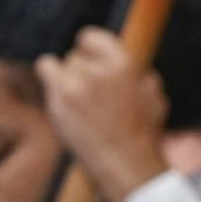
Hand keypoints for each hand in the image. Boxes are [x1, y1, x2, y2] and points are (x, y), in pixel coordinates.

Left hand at [35, 27, 168, 201]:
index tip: (89, 61)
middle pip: (75, 56)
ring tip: (77, 100)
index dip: (89, 49)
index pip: (92, 37)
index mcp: (125, 63)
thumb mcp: (155, 102)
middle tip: (88, 96)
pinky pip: (46, 66)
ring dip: (65, 79)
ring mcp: (79, 80)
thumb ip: (144, 81)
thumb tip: (143, 75)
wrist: (127, 164)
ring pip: (61, 64)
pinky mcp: (62, 95)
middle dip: (80, 72)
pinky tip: (59, 92)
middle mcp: (101, 68)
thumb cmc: (142, 137)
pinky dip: (49, 74)